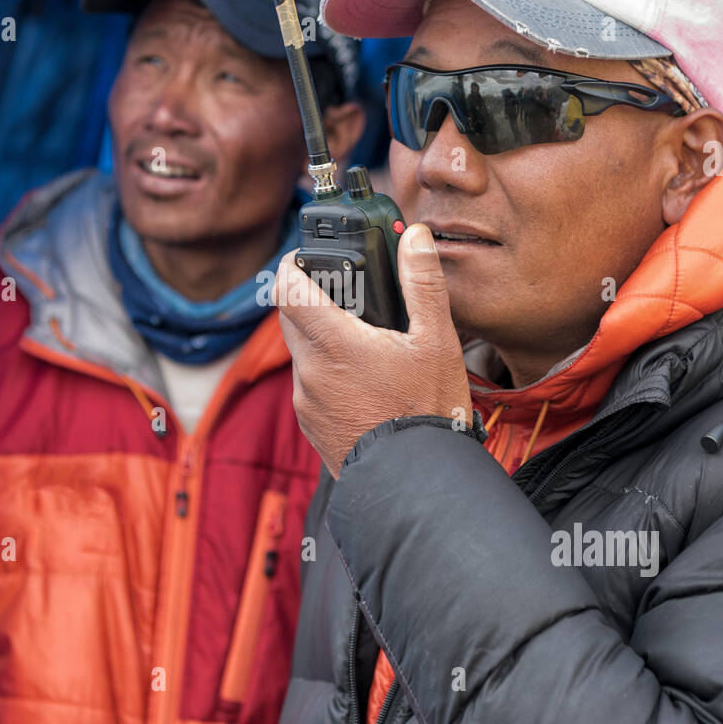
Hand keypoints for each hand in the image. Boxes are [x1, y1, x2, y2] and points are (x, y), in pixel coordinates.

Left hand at [274, 223, 473, 478]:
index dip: (288, 264)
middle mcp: (310, 371)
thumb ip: (422, 284)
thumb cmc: (427, 414)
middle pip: (290, 318)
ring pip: (301, 353)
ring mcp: (307, 401)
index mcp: (334, 344)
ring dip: (320, 338)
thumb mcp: (437, 342)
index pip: (286, 288)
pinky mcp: (311, 425)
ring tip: (362, 339)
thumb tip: (413, 238)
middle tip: (343, 292)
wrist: (414, 485)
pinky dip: (326, 372)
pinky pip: (309, 385)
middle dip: (309, 298)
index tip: (300, 255)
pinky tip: (362, 380)